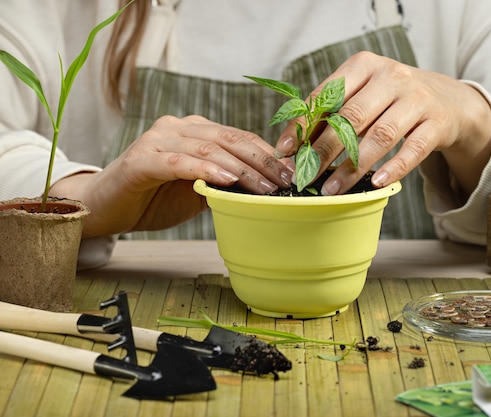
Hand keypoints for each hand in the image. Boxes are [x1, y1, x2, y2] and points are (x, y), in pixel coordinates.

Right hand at [50, 115, 293, 235]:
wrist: (106, 208)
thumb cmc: (154, 198)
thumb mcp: (198, 191)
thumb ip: (224, 184)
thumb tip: (264, 190)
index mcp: (195, 131)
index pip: (239, 137)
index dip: (267, 154)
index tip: (291, 173)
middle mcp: (178, 128)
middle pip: (230, 140)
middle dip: (262, 161)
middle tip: (285, 181)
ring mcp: (158, 140)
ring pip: (210, 150)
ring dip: (242, 169)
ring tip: (264, 187)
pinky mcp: (142, 159)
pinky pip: (179, 163)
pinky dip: (205, 170)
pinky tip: (227, 181)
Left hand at [274, 51, 490, 197]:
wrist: (448, 100)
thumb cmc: (393, 100)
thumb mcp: (364, 94)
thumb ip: (333, 111)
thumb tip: (294, 142)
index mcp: (364, 66)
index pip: (326, 96)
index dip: (303, 125)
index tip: (285, 151)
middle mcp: (391, 76)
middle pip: (351, 117)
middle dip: (323, 150)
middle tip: (305, 176)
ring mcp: (417, 97)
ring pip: (380, 135)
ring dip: (353, 167)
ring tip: (332, 189)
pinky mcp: (438, 121)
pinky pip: (413, 148)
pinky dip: (394, 168)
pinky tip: (376, 184)